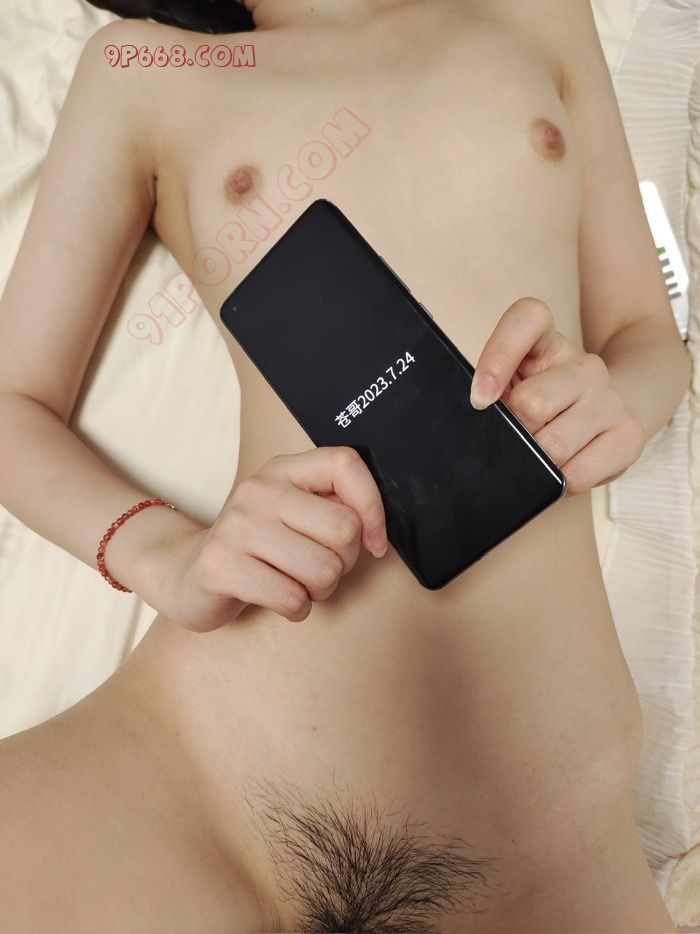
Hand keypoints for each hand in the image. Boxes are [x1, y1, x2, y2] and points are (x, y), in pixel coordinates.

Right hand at [147, 446, 387, 632]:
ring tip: (296, 584)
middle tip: (319, 569)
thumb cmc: (258, 549)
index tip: (373, 542)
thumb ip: (334, 509)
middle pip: (343, 529)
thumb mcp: (295, 515)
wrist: (187, 573)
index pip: (344, 464)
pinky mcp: (219, 566)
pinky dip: (297, 610)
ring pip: (323, 570)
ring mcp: (236, 526)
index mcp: (283, 470)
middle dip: (344, 563)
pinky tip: (278, 600)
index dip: (372, 506)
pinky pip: (292, 598)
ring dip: (320, 591)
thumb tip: (376, 533)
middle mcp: (259, 491)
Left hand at [470, 297, 645, 495]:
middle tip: (512, 438)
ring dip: (533, 461)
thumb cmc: (542, 404)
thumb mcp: (512, 385)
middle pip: (533, 402)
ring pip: (554, 446)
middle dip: (512, 431)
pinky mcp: (628, 436)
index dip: (498, 355)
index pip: (529, 318)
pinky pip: (577, 475)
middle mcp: (585, 366)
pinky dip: (556, 483)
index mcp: (549, 342)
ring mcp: (610, 400)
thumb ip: (492, 390)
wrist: (600, 418)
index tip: (479, 397)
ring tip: (534, 456)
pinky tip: (557, 471)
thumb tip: (477, 413)